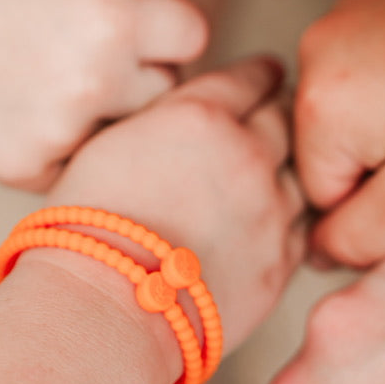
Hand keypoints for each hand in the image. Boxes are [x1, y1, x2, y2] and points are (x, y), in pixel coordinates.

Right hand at [0, 0, 206, 190]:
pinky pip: (89, 170)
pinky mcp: (30, 168)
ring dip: (116, 118)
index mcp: (116, 17)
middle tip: (98, 59)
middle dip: (147, 77)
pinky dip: (74, 152)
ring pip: (134, 134)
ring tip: (68, 86)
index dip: (171, 31)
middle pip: (170, 92)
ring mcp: (60, 129)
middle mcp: (93, 77)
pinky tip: (42, 118)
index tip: (142, 27)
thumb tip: (219, 19)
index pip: (195, 37)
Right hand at [46, 57, 305, 353]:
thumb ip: (164, 121)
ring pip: (298, 174)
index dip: (260, 75)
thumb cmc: (85, 228)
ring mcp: (270, 210)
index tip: (267, 75)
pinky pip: (299, 228)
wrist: (103, 308)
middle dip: (279, 113)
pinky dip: (287, 220)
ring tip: (266, 177)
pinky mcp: (279, 262)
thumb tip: (184, 116)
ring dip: (285, 171)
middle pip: (285, 118)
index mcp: (202, 115)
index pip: (253, 77)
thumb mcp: (112, 144)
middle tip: (275, 116)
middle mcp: (247, 154)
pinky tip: (267, 223)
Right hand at [295, 0, 384, 264]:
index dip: (377, 200)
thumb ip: (357, 239)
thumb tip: (317, 249)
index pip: (319, 190)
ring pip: (349, 96)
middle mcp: (316, 45)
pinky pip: (371, 50)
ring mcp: (347, 6)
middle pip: (328, 139)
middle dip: (378, 153)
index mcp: (318, 104)